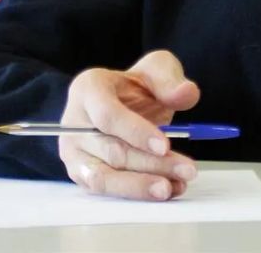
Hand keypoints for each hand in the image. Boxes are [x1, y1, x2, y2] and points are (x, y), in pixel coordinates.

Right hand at [59, 50, 200, 200]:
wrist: (125, 104)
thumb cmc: (136, 85)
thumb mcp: (157, 69)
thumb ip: (170, 80)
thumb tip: (185, 93)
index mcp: (88, 88)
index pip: (107, 115)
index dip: (135, 132)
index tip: (165, 146)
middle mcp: (74, 123)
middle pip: (111, 151)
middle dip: (152, 164)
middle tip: (186, 169)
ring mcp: (74, 152)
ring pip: (105, 177)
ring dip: (142, 185)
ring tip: (175, 186)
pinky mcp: (82, 175)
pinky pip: (108, 190)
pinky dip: (138, 192)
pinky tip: (168, 188)